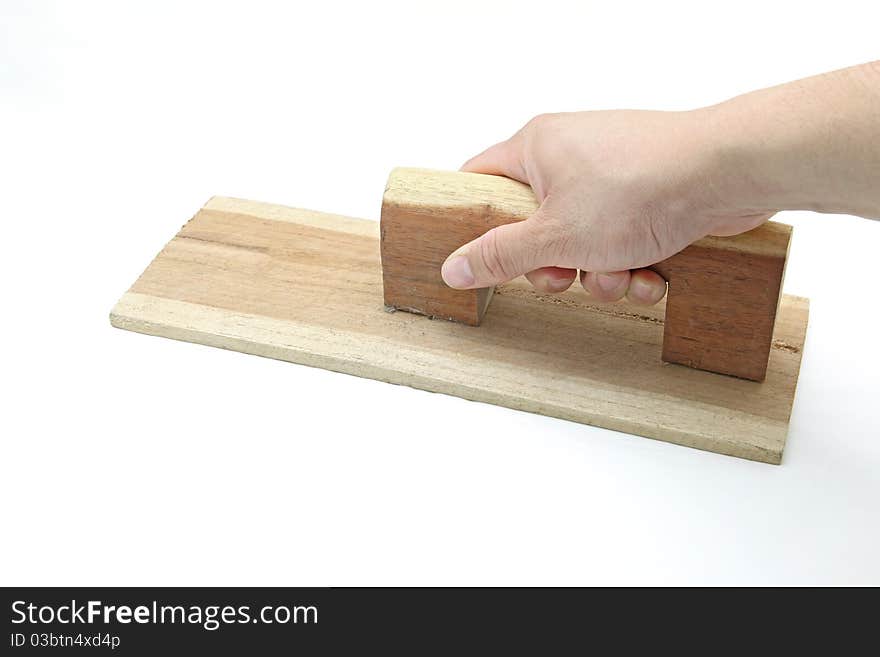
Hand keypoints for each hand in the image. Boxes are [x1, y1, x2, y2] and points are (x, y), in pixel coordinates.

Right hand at [440, 110, 773, 303]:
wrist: (729, 172)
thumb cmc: (641, 186)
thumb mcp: (555, 235)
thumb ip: (501, 255)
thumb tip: (453, 268)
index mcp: (537, 148)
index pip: (482, 180)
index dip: (478, 221)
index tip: (484, 255)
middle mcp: (571, 157)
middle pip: (534, 226)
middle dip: (553, 266)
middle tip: (566, 274)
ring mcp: (611, 177)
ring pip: (581, 243)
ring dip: (598, 273)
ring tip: (622, 271)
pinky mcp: (646, 197)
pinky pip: (620, 242)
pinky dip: (632, 265)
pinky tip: (651, 274)